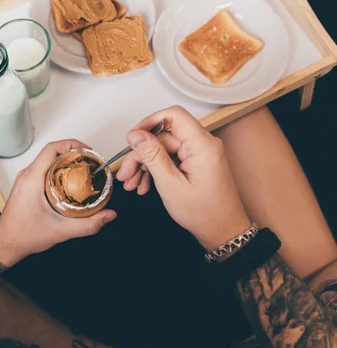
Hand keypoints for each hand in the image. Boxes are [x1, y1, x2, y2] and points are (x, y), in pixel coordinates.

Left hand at [0, 140, 116, 264]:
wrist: (6, 244)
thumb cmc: (24, 236)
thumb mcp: (61, 231)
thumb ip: (88, 224)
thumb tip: (108, 215)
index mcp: (32, 179)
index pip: (51, 149)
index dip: (71, 144)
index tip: (87, 151)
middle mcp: (27, 175)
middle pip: (52, 152)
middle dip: (73, 153)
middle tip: (90, 161)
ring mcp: (25, 179)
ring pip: (48, 161)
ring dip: (66, 162)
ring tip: (83, 170)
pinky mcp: (26, 186)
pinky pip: (44, 170)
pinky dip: (58, 171)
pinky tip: (71, 183)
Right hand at [116, 106, 250, 250]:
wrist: (222, 231)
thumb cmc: (204, 213)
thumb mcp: (171, 185)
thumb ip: (152, 156)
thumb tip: (136, 135)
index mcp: (202, 145)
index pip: (173, 115)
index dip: (149, 122)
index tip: (132, 138)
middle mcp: (203, 145)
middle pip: (163, 137)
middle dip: (141, 154)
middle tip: (126, 173)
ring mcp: (200, 154)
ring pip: (163, 149)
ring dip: (145, 165)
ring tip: (132, 183)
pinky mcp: (196, 163)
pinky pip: (170, 158)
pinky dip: (156, 170)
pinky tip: (145, 185)